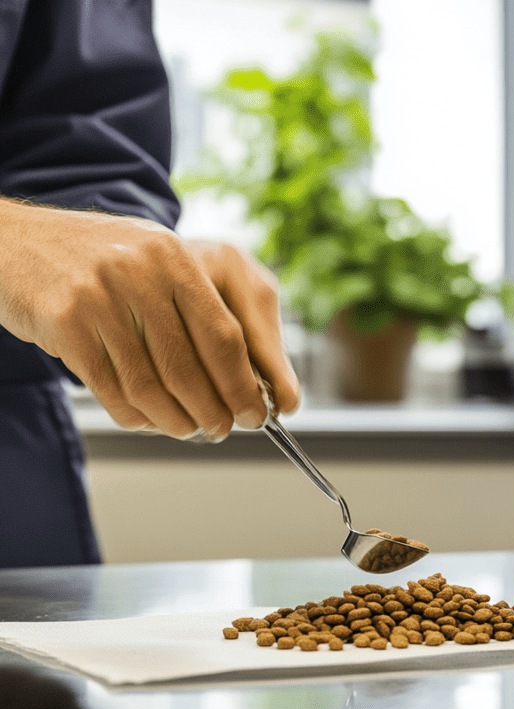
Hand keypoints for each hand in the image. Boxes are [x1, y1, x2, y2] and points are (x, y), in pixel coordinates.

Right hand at [0, 199, 298, 439]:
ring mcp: (99, 300)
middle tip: (222, 428)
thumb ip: (194, 306)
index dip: (241, 385)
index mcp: (174, 257)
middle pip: (188, 369)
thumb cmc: (96, 257)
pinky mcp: (65, 325)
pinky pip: (111, 389)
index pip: (223, 336)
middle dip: (212, 410)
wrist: (13, 240)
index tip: (254, 411)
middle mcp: (140, 275)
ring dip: (174, 420)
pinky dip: (134, 415)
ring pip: (149, 386)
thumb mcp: (153, 260)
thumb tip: (238, 376)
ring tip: (187, 429)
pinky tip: (148, 420)